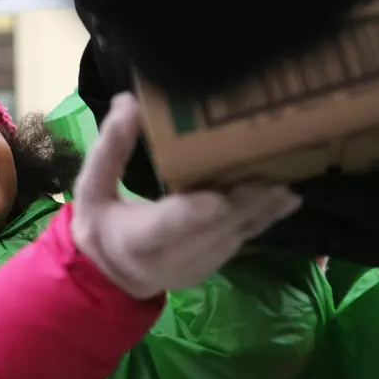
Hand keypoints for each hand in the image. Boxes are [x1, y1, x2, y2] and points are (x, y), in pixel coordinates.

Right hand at [71, 93, 301, 298]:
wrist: (113, 276)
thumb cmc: (101, 225)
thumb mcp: (91, 189)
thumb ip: (110, 150)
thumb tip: (129, 101)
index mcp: (137, 239)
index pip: (167, 226)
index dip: (194, 214)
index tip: (219, 199)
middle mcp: (171, 258)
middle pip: (214, 228)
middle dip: (245, 201)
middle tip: (274, 172)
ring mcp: (197, 266)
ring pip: (235, 235)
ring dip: (262, 209)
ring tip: (287, 179)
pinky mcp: (214, 265)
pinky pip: (242, 239)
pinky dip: (263, 218)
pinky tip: (285, 198)